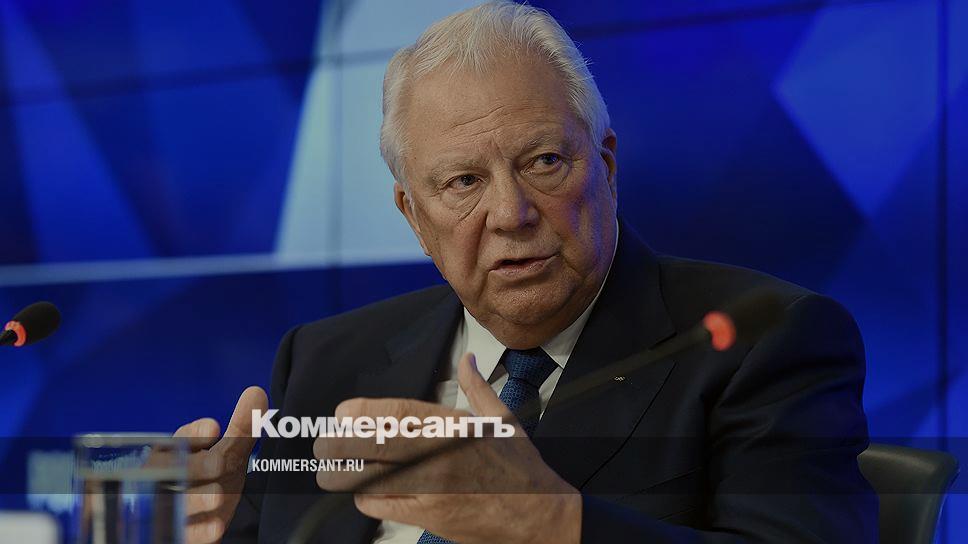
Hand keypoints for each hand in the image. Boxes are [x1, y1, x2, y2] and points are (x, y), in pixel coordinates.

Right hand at [175, 386, 267, 543]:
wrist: (188, 521)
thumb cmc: (206, 480)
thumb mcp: (226, 455)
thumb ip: (241, 429)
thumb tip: (257, 392)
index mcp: (173, 453)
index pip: (178, 441)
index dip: (194, 435)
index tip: (213, 430)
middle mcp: (163, 479)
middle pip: (174, 471)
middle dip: (196, 467)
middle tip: (219, 463)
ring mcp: (165, 508)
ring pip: (176, 503)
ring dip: (196, 499)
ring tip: (217, 496)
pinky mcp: (172, 534)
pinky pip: (181, 534)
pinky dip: (197, 532)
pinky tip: (215, 528)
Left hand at [314, 354, 580, 543]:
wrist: (540, 516)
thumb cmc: (520, 468)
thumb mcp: (503, 420)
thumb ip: (477, 388)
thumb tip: (467, 359)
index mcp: (455, 425)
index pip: (397, 413)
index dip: (361, 411)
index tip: (342, 412)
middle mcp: (441, 454)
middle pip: (373, 445)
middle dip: (337, 444)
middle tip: (324, 444)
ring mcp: (434, 487)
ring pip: (370, 479)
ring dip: (345, 475)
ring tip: (332, 470)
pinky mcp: (430, 516)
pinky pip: (383, 507)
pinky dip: (367, 500)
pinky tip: (367, 493)